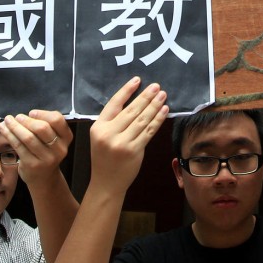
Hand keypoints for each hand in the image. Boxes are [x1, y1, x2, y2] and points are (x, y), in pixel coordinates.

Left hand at [0, 109, 73, 188]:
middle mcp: (59, 148)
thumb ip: (46, 126)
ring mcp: (46, 158)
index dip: (43, 114)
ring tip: (7, 121)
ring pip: (28, 137)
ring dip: (15, 126)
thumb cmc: (46, 152)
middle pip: (42, 128)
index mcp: (66, 137)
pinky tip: (4, 129)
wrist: (44, 178)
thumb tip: (26, 115)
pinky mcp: (32, 165)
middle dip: (26, 120)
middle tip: (16, 117)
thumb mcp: (53, 139)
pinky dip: (9, 135)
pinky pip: (19, 146)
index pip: (57, 120)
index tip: (31, 112)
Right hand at [89, 77, 168, 193]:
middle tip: (156, 86)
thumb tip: (137, 102)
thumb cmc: (105, 157)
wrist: (106, 183)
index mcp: (98, 127)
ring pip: (142, 120)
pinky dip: (157, 120)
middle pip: (131, 110)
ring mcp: (122, 143)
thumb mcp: (101, 137)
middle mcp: (109, 133)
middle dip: (145, 97)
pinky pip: (149, 131)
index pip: (114, 103)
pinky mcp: (134, 150)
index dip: (126, 90)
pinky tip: (163, 111)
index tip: (137, 80)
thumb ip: (113, 122)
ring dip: (154, 106)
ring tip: (162, 95)